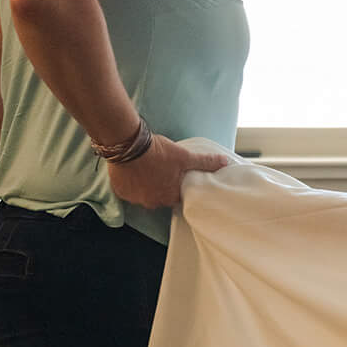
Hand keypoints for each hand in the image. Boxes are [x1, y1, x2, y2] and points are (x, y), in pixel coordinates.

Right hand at [105, 136, 231, 210]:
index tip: (175, 176)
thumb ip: (205, 162)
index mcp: (169, 196)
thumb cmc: (157, 152)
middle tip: (161, 170)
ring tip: (147, 169)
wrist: (128, 145)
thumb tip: (225, 162)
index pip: (177, 196)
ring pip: (144, 194)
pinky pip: (128, 191)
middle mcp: (152, 202)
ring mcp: (134, 198)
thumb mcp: (184, 156)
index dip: (177, 185)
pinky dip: (131, 183)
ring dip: (146, 185)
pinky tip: (134, 171)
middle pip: (160, 196)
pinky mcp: (120, 191)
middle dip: (161, 186)